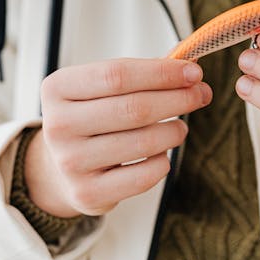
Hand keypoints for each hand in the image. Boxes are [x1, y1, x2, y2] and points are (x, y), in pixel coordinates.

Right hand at [26, 58, 211, 216]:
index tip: (194, 72)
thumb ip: (144, 73)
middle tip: (201, 95)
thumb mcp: (103, 88)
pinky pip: (143, 176)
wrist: (62, 166)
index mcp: (58, 89)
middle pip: (134, 108)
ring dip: (174, 131)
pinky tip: (163, 153)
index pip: (118, 74)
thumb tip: (190, 65)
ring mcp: (70, 162)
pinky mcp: (87, 193)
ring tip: (181, 127)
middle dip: (178, 99)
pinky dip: (163, 162)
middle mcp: (58, 125)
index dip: (162, 72)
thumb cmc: (93, 118)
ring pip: (144, 142)